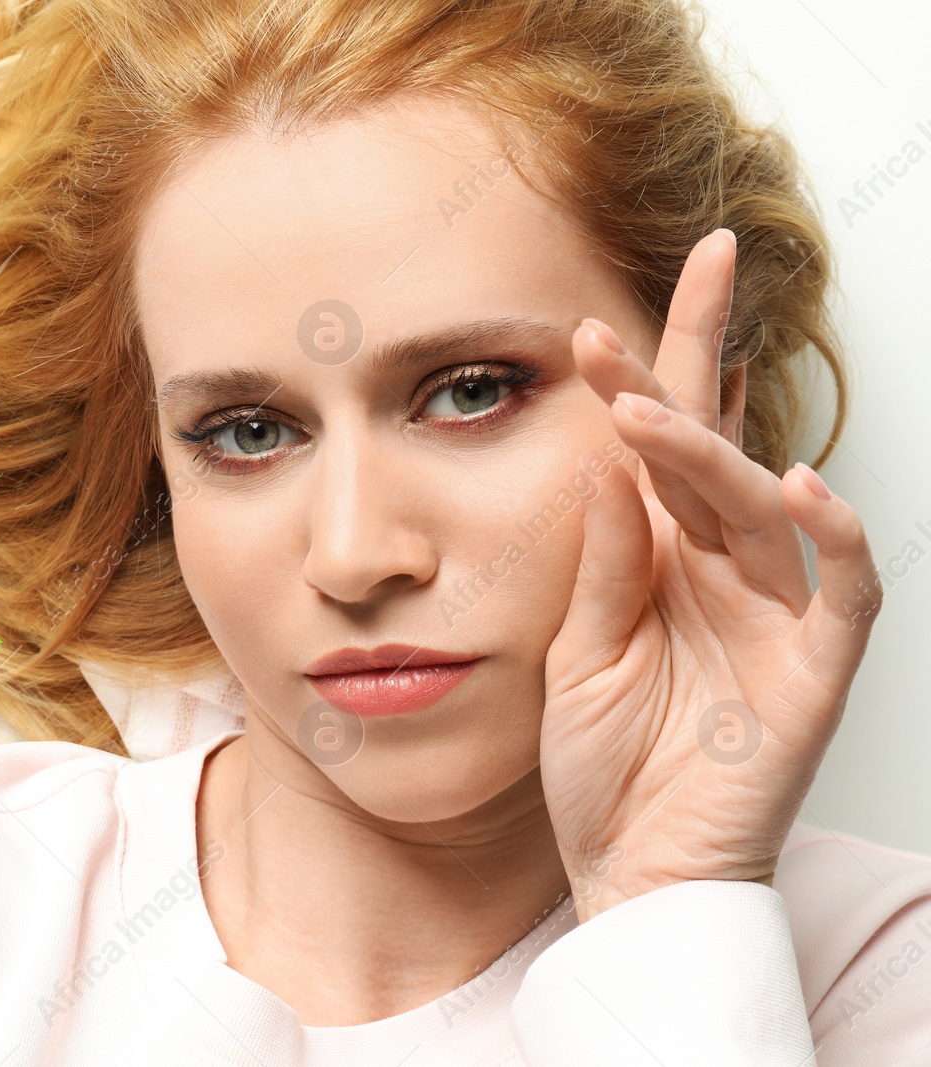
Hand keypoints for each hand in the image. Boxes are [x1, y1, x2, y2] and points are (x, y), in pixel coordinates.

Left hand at [539, 227, 883, 922]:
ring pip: (760, 508)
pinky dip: (837, 539)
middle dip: (703, 360)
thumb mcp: (579, 653)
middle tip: (697, 270)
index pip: (657, 449)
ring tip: (652, 415)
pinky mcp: (815, 670)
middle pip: (717, 447)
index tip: (588, 325)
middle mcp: (721, 571)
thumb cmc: (603, 765)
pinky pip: (845, 591)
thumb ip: (599, 563)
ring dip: (713, 452)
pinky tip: (804, 485)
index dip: (642, 379)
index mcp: (659, 560)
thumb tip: (600, 460)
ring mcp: (773, 615)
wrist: (629, 869)